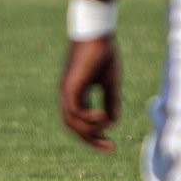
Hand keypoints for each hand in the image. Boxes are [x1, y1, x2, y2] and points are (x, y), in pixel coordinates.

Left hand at [59, 35, 121, 151]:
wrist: (98, 33)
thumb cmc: (103, 54)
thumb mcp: (110, 83)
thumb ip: (111, 102)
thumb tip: (113, 122)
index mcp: (76, 94)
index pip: (79, 123)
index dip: (94, 136)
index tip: (111, 144)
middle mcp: (68, 95)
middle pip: (74, 127)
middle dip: (91, 140)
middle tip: (110, 147)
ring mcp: (67, 91)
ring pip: (72, 122)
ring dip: (91, 130)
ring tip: (107, 124)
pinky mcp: (70, 85)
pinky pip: (74, 111)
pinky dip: (88, 118)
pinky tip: (102, 115)